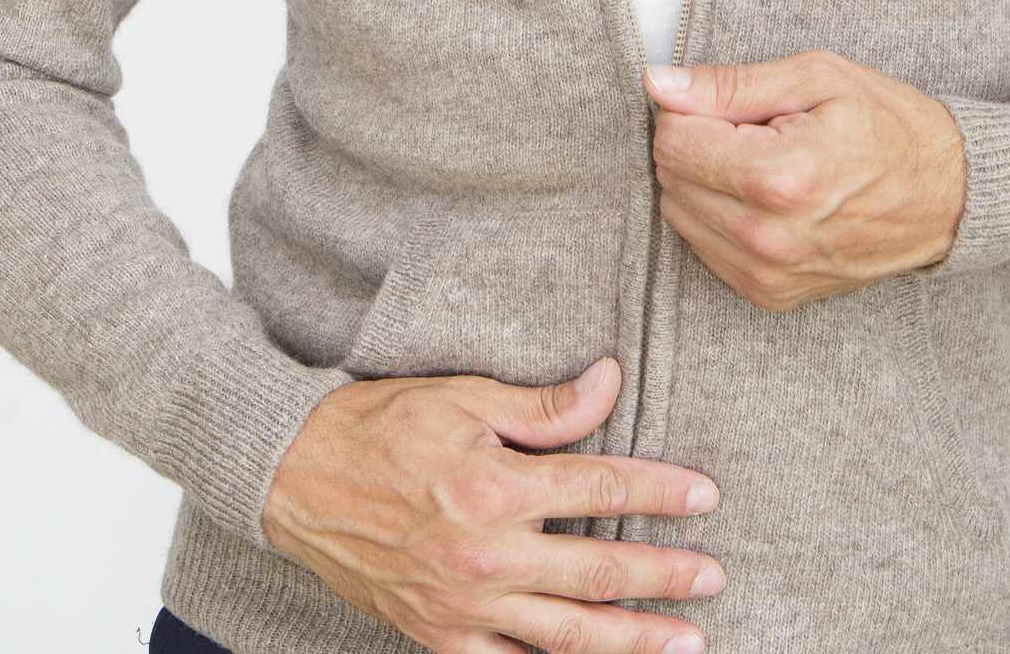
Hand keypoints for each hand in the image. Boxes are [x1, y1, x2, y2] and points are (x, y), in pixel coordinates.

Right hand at [262, 356, 721, 653]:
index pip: (601, 490)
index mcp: (496, 485)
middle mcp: (485, 554)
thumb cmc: (381, 424)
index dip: (660, 493)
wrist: (295, 475)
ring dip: (632, 642)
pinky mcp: (437, 635)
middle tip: (714, 576)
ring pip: (566, 636)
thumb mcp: (465, 396)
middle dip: (664, 576)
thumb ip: (544, 406)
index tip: (705, 495)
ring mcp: (462, 604)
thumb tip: (610, 382)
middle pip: (597, 573)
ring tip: (687, 643)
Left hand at [645, 49, 965, 310]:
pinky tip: (763, 199)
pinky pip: (704, 249)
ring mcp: (771, 274)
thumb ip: (729, 84)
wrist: (947, 196)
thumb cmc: (888, 127)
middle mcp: (770, 237)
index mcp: (780, 177)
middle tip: (752, 131)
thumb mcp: (815, 78)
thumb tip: (658, 84)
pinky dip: (720, 217)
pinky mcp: (772, 295)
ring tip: (761, 163)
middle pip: (671, 179)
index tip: (731, 105)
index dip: (691, 111)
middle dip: (697, 144)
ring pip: (679, 216)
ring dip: (704, 183)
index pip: (673, 140)